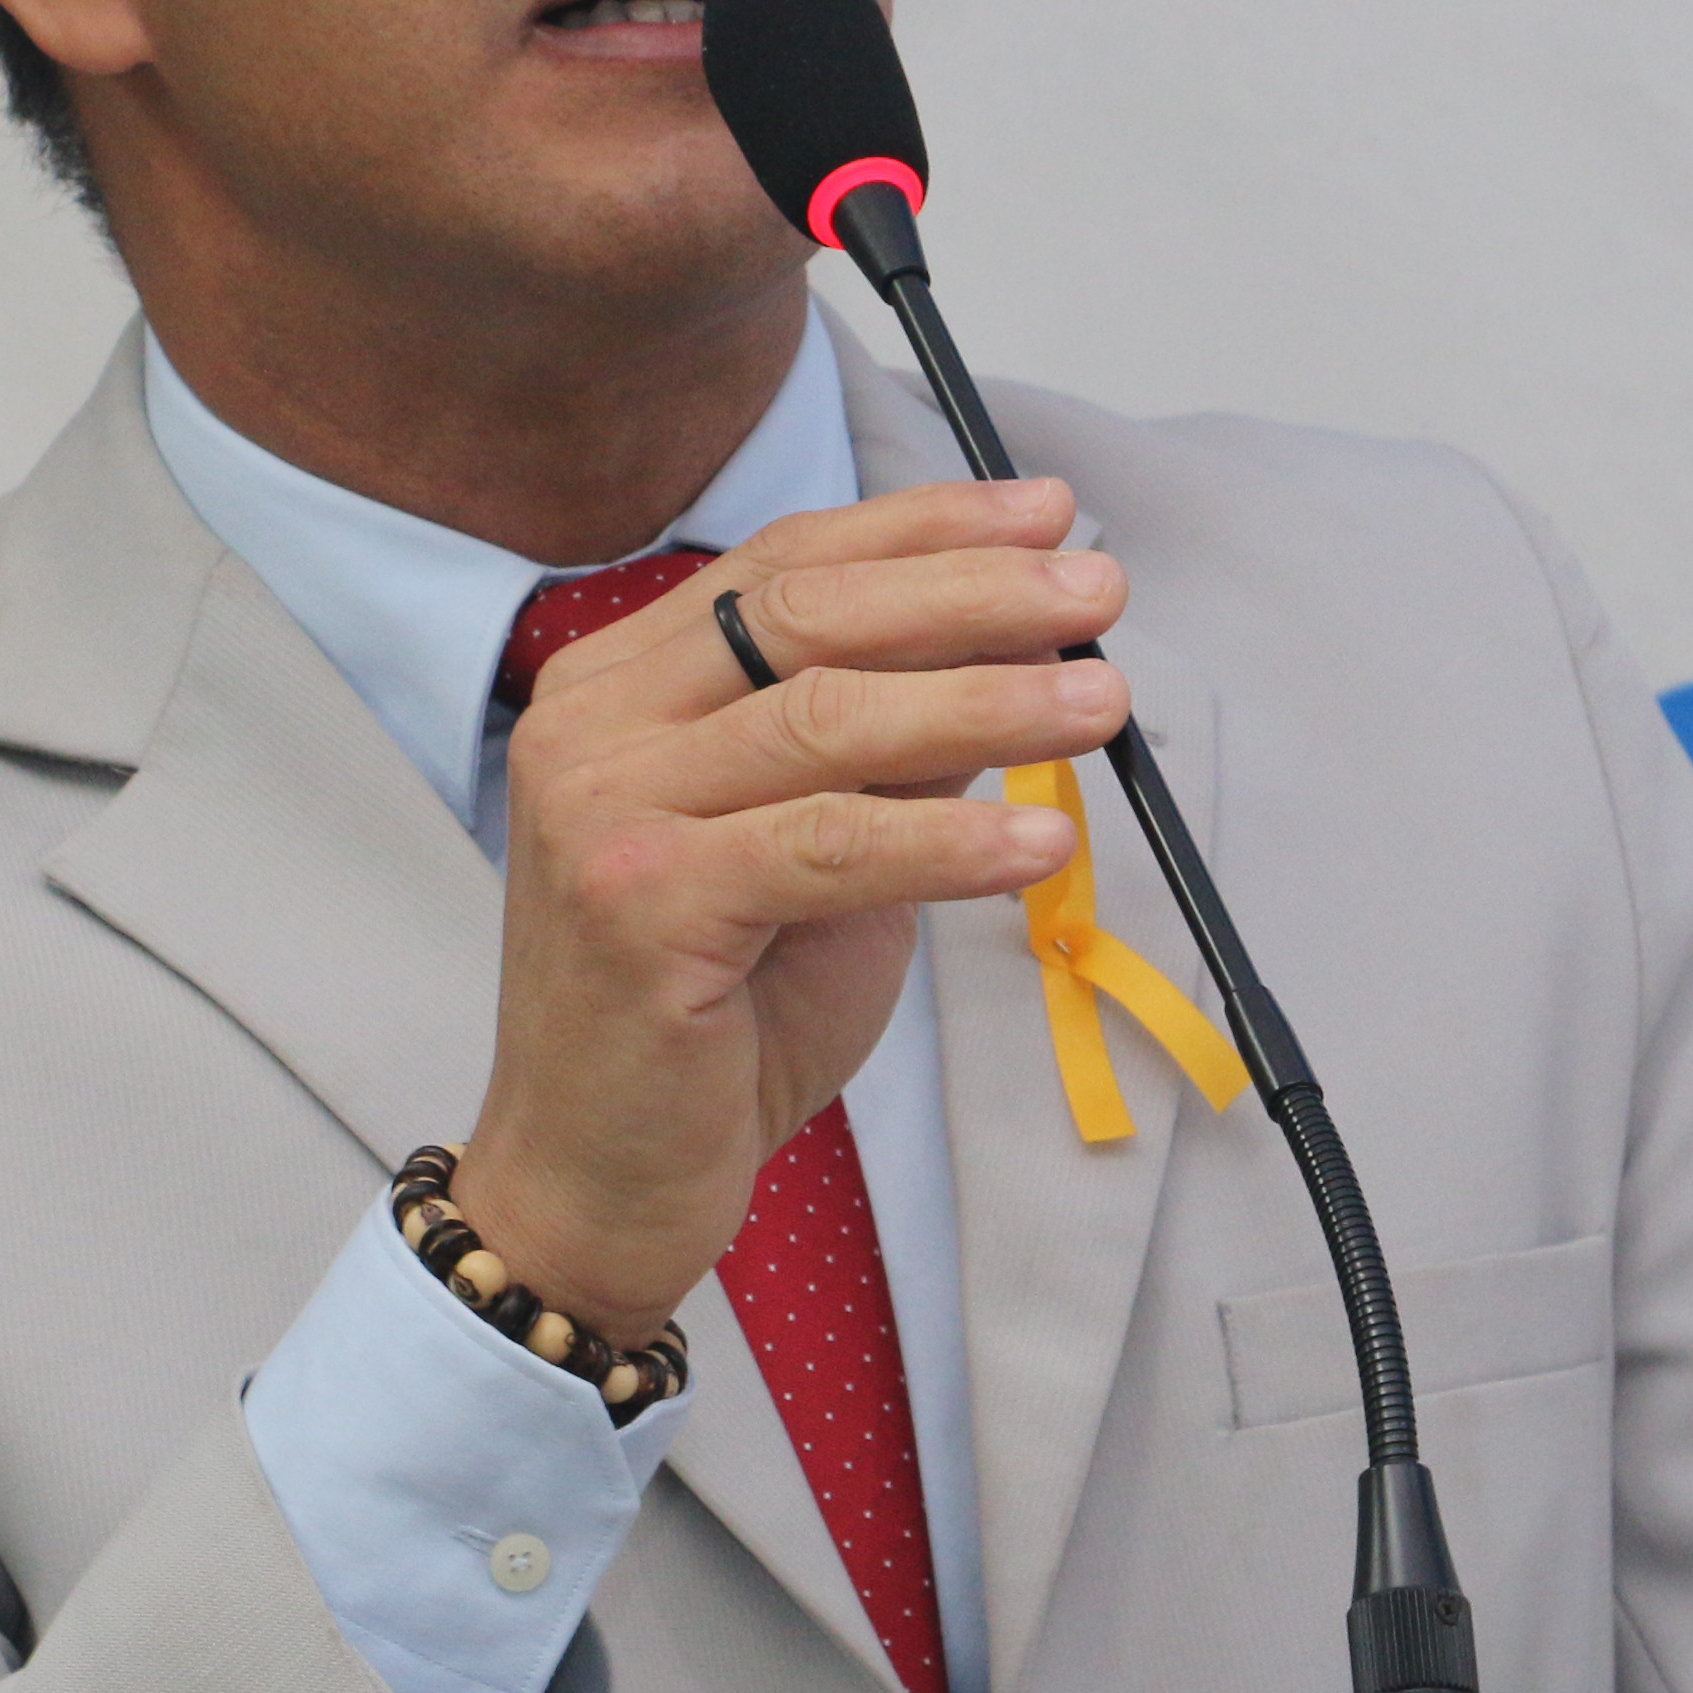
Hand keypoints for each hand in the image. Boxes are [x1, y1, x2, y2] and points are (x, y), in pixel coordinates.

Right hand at [441, 479, 1127, 1341]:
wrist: (600, 1178)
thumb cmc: (709, 1018)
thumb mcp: (816, 852)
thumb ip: (884, 750)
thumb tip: (1012, 650)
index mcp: (622, 684)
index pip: (784, 565)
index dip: (923, 529)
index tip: (1044, 515)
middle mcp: (592, 726)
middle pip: (805, 618)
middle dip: (969, 594)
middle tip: (1095, 588)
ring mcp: (603, 812)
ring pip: (822, 719)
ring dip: (984, 702)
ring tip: (1100, 700)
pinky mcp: (640, 907)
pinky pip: (827, 847)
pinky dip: (947, 842)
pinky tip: (1040, 846)